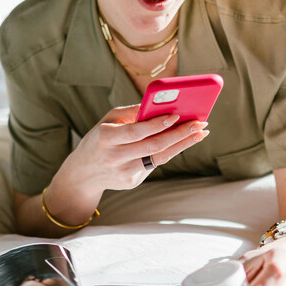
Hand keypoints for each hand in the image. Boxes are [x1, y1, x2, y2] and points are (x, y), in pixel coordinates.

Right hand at [61, 104, 208, 193]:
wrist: (84, 173)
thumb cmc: (100, 139)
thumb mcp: (108, 121)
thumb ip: (132, 113)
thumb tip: (161, 104)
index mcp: (106, 138)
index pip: (136, 132)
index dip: (158, 124)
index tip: (178, 114)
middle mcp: (115, 157)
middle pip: (154, 146)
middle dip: (180, 134)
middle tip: (200, 123)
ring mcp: (125, 172)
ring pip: (160, 157)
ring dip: (184, 144)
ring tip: (201, 132)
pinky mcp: (132, 182)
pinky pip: (156, 163)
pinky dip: (171, 150)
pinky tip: (184, 141)